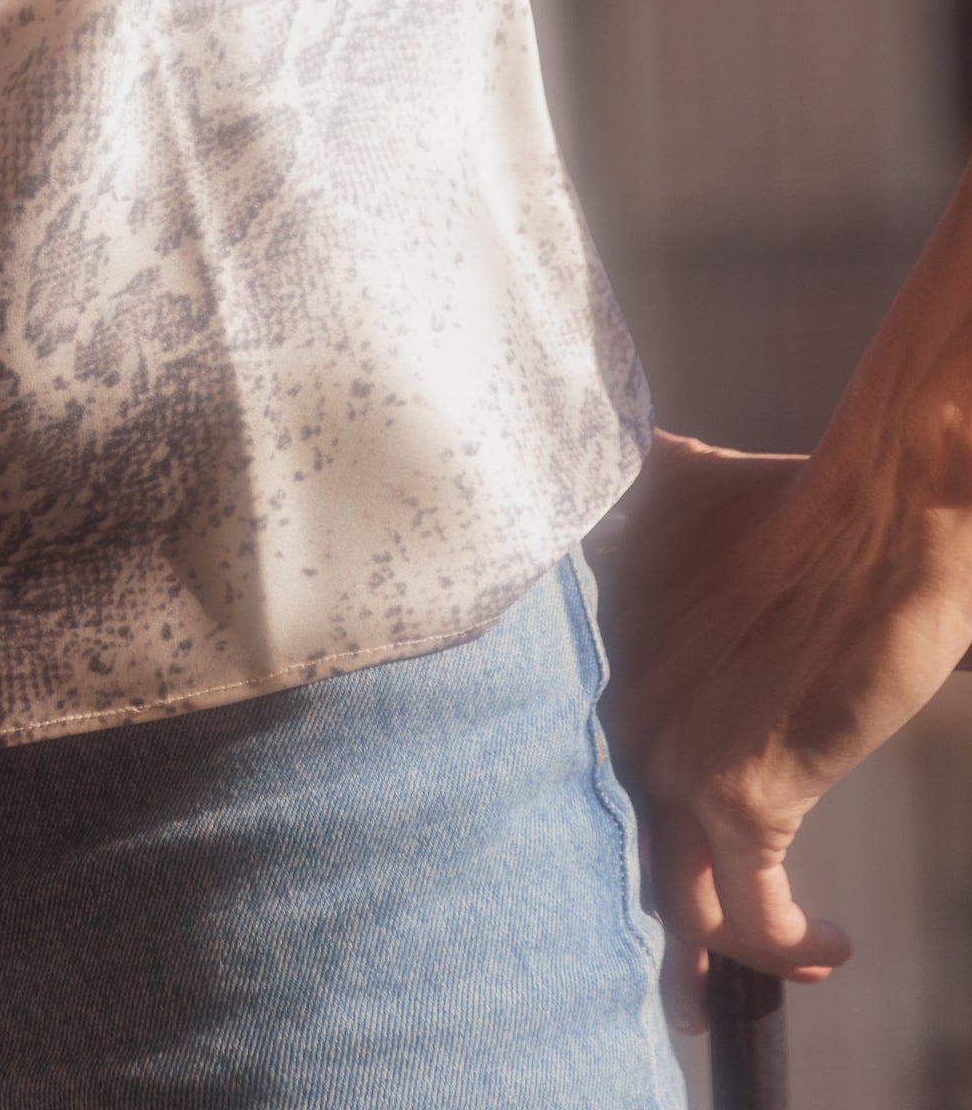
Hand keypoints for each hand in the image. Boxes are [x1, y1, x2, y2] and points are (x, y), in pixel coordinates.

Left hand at [596, 427, 971, 1032]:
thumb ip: (641, 509)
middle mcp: (612, 706)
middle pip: (611, 837)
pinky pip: (754, 915)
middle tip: (673, 965)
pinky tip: (830, 946)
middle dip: (648, 904)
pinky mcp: (743, 798)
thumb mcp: (679, 492)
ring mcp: (670, 756)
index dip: (607, 807)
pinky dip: (791, 946)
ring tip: (758, 970)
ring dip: (714, 948)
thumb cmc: (796, 503)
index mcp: (590, 640)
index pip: (572, 752)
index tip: (634, 842)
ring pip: (675, 893)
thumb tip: (644, 477)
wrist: (874, 517)